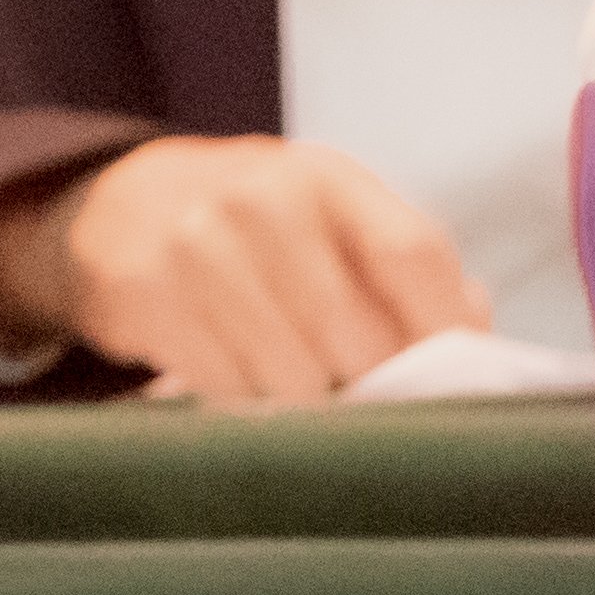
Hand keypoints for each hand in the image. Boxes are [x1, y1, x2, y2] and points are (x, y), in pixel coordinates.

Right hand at [0, 135, 486, 403]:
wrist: (115, 206)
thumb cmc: (258, 230)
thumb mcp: (332, 222)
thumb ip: (407, 275)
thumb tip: (479, 349)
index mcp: (325, 177)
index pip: (412, 255)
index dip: (444, 334)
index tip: (457, 389)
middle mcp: (257, 197)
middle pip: (351, 330)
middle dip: (373, 390)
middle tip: (376, 417)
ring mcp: (191, 242)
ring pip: (287, 375)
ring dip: (307, 409)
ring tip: (304, 404)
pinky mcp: (138, 290)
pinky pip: (221, 386)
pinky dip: (244, 407)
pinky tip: (243, 389)